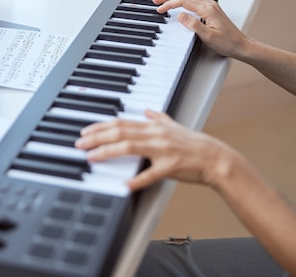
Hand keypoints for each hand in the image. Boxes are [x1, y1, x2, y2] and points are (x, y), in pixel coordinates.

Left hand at [75, 109, 232, 191]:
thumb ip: (159, 118)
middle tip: (80, 143)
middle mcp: (156, 135)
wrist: (216, 158)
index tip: (85, 132)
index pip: (121, 123)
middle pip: (121, 132)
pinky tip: (123, 184)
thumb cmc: (195, 145)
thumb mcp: (175, 126)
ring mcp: (163, 150)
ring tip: (92, 157)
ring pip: (130, 147)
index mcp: (154, 126)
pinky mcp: (171, 167)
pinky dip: (136, 179)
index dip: (100, 127)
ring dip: (107, 152)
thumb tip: (147, 111)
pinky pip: (151, 174)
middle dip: (97, 137)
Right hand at [153, 0, 247, 58]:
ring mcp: (212, 6)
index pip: (183, 2)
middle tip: (157, 0)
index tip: (160, 9)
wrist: (241, 45)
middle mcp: (210, 5)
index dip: (170, 4)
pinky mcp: (212, 10)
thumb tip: (180, 16)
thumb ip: (193, 25)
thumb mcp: (208, 36)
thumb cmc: (228, 42)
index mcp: (207, 9)